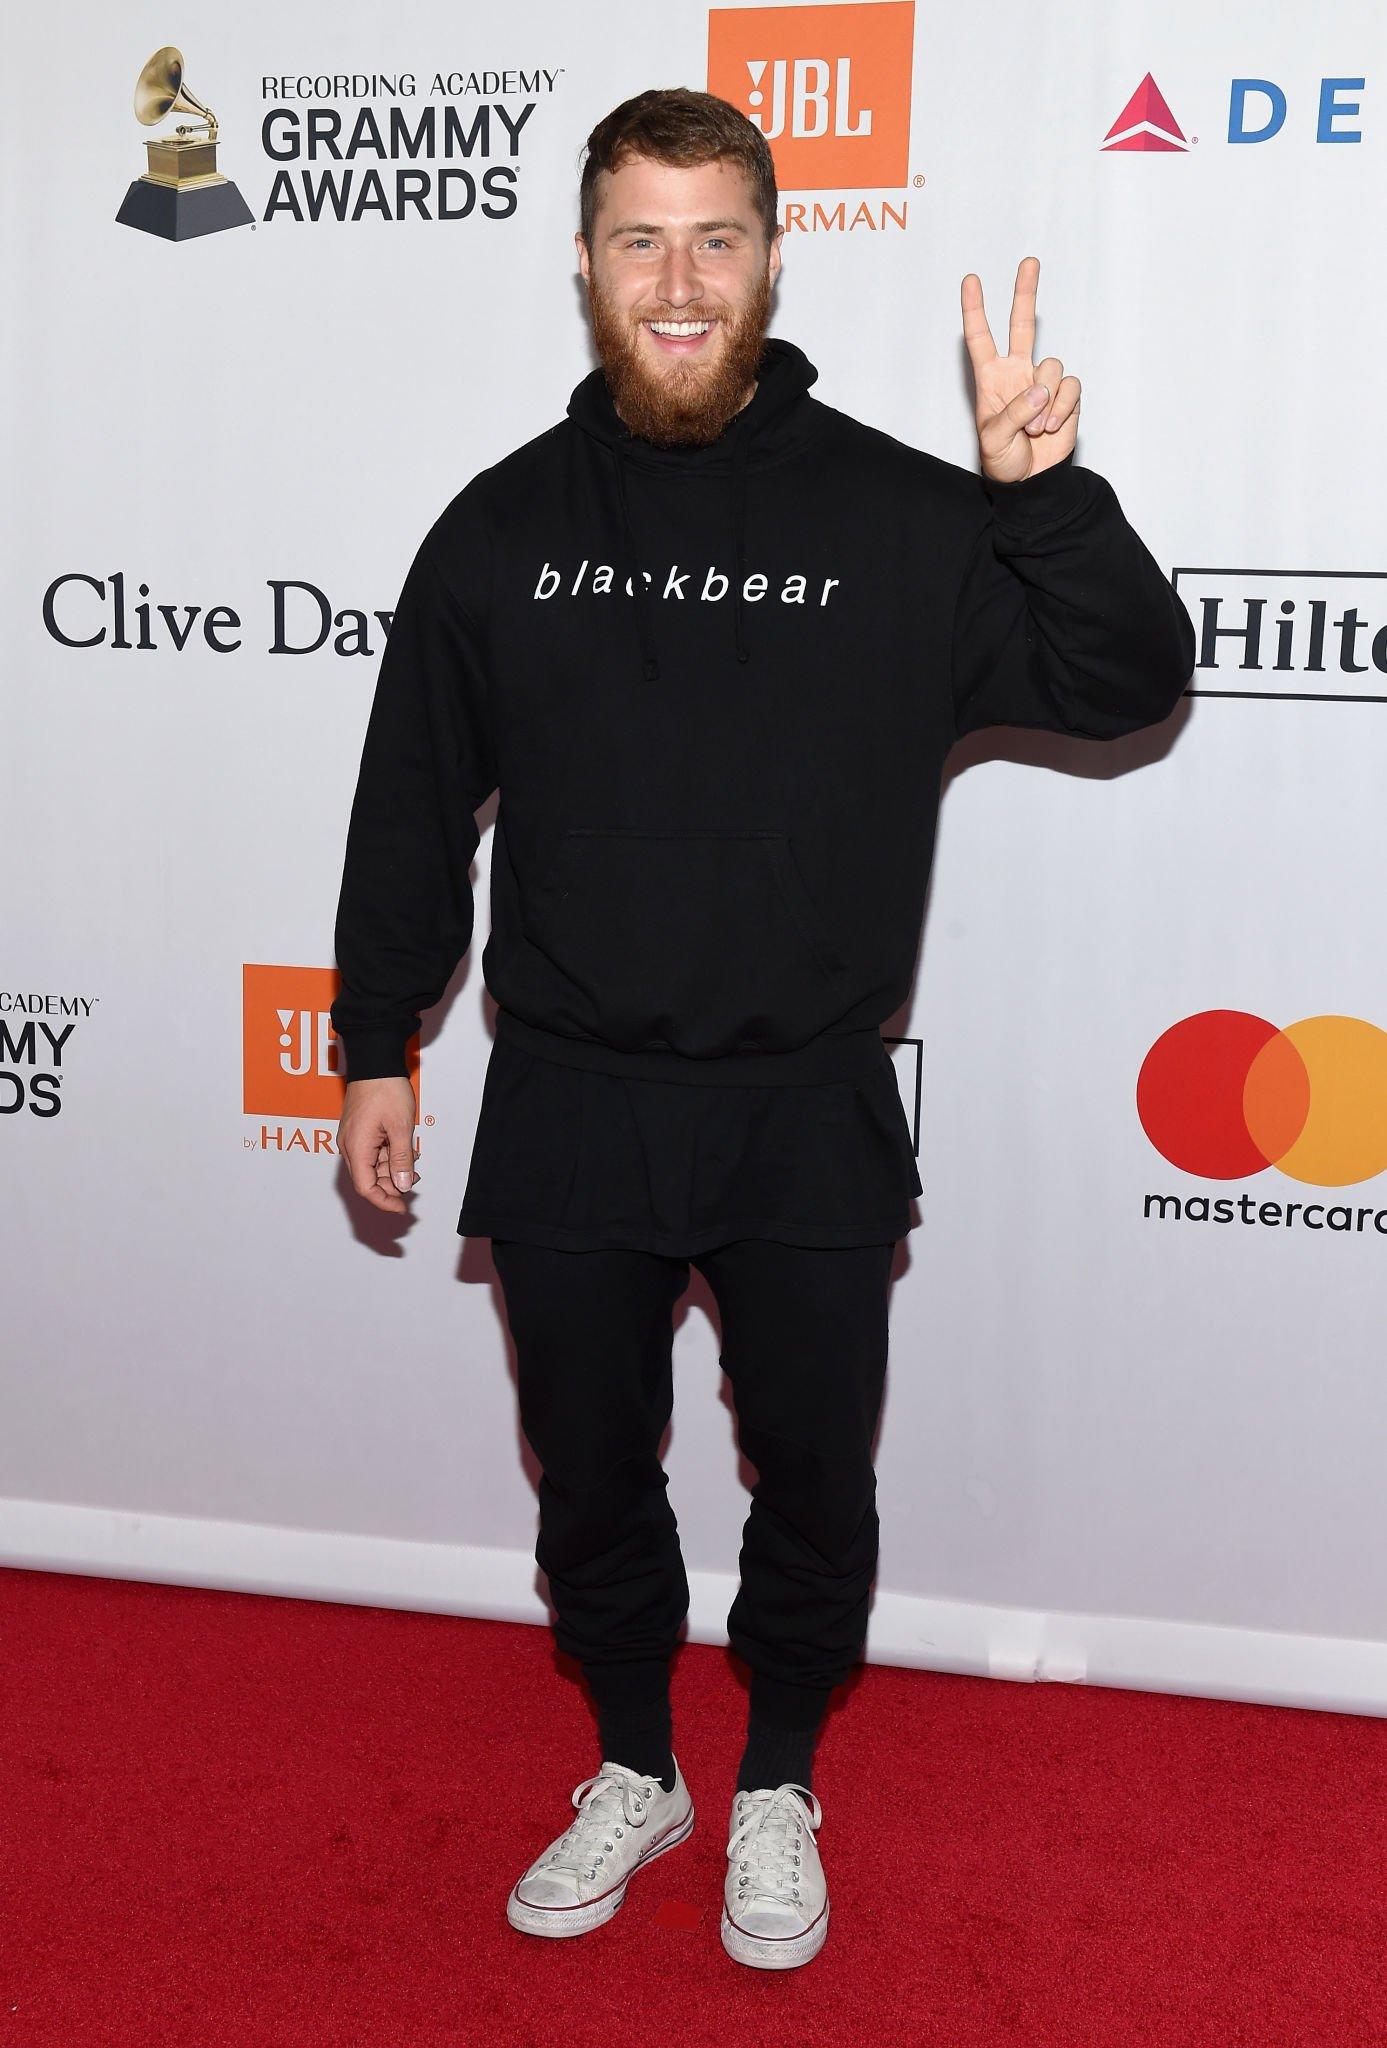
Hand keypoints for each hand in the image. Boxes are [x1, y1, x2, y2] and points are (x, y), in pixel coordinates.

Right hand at [339, 1075, 419, 1213]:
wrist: (375, 1062)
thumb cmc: (386, 1089)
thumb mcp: (401, 1127)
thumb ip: (401, 1159)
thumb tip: (404, 1186)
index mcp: (356, 1147)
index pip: (366, 1187)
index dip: (384, 1201)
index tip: (402, 1208)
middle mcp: (349, 1146)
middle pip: (368, 1179)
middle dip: (392, 1185)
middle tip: (415, 1181)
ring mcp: (352, 1138)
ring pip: (372, 1166)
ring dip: (392, 1169)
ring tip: (414, 1162)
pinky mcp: (358, 1131)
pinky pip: (372, 1152)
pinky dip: (389, 1156)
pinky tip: (405, 1150)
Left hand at [961, 255, 1080, 483]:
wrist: (1031, 480)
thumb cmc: (1003, 460)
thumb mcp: (995, 440)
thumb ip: (1013, 413)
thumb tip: (1039, 390)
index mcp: (991, 378)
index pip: (981, 338)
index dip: (975, 310)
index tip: (970, 281)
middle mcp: (1017, 372)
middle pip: (1023, 325)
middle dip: (1025, 293)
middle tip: (1029, 262)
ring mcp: (1043, 381)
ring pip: (1051, 366)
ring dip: (1045, 401)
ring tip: (1035, 429)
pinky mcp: (1065, 395)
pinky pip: (1069, 387)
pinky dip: (1061, 409)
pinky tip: (1051, 427)